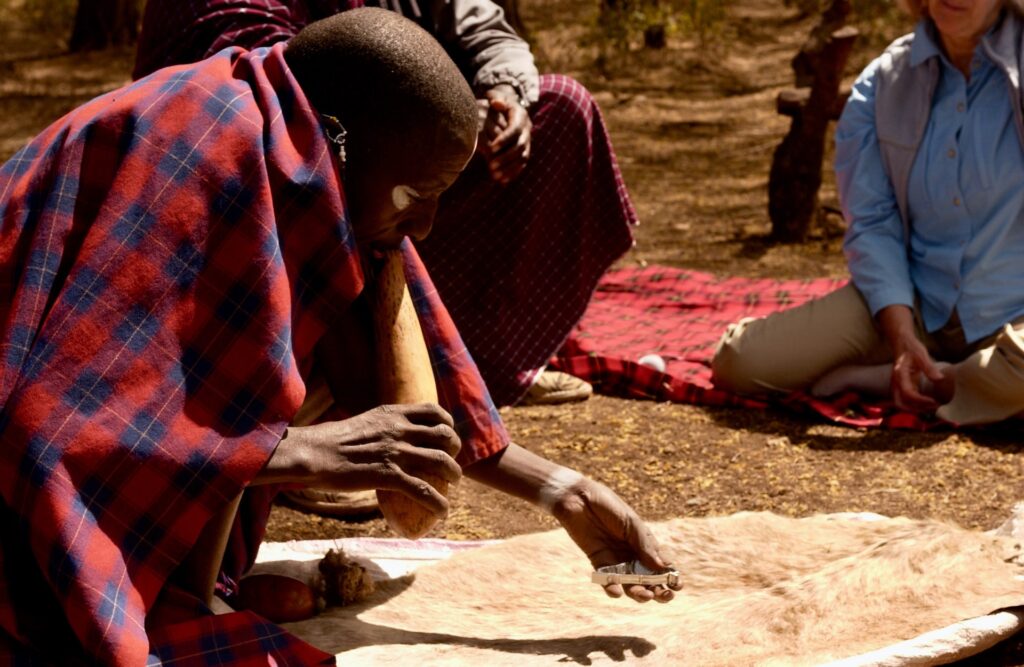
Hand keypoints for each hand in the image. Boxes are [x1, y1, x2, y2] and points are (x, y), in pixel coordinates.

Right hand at [263, 403, 461, 520]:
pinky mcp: (388, 476)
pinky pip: (424, 490)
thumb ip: (383, 427)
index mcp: (392, 414)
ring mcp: (395, 452)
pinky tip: (442, 510)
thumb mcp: (365, 423)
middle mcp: (399, 430)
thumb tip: (392, 438)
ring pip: (441, 462)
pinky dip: (438, 502)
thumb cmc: (332, 441)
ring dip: (454, 475)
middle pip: (444, 436)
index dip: (448, 424)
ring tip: (451, 485)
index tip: (448, 437)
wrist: (313, 454)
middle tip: (449, 463)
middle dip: (454, 450)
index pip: (433, 411)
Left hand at [478, 84, 531, 183]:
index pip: (514, 131)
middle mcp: (527, 132)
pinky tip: (502, 182)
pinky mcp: (525, 152)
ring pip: (522, 159)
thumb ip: (496, 98)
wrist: (512, 111)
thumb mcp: (498, 97)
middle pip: (519, 148)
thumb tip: (496, 103)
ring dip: (509, 169)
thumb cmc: (500, 103)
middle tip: (491, 166)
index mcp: (521, 118)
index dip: (504, 140)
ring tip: (495, 176)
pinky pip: (522, 165)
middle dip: (505, 158)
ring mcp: (527, 143)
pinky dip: (513, 174)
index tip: (491, 148)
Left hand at [551, 477, 679, 603]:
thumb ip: (645, 545)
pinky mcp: (598, 563)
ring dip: (639, 593)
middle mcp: (632, 555)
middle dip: (658, 591)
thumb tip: (664, 567)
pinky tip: (617, 591)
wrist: (579, 498)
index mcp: (644, 544)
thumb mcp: (631, 523)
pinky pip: (607, 581)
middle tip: (665, 596)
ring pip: (630, 585)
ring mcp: (616, 561)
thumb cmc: (608, 506)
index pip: (661, 565)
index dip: (670, 578)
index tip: (678, 586)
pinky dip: (612, 589)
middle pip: (648, 580)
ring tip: (644, 595)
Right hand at [876, 305, 943, 410]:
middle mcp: (896, 382)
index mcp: (900, 375)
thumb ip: (929, 367)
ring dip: (916, 408)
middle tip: (932, 408)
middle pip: (900, 403)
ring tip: (932, 406)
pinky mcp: (903, 385)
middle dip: (915, 409)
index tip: (934, 401)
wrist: (902, 342)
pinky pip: (907, 399)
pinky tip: (928, 401)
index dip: (921, 400)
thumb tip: (939, 378)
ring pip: (902, 403)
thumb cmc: (911, 348)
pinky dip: (916, 404)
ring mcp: (898, 385)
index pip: (908, 393)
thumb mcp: (921, 354)